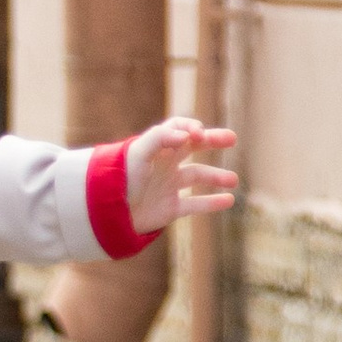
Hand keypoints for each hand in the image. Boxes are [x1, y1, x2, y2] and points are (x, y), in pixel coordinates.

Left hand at [123, 117, 237, 240]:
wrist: (108, 214)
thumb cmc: (120, 179)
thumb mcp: (138, 153)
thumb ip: (161, 138)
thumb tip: (188, 134)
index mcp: (155, 148)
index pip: (177, 129)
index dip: (191, 127)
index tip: (199, 134)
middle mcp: (163, 164)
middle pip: (192, 147)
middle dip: (212, 141)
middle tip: (232, 138)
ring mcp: (167, 186)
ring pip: (198, 176)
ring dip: (216, 176)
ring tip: (233, 179)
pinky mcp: (169, 209)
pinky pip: (195, 204)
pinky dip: (212, 203)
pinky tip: (229, 200)